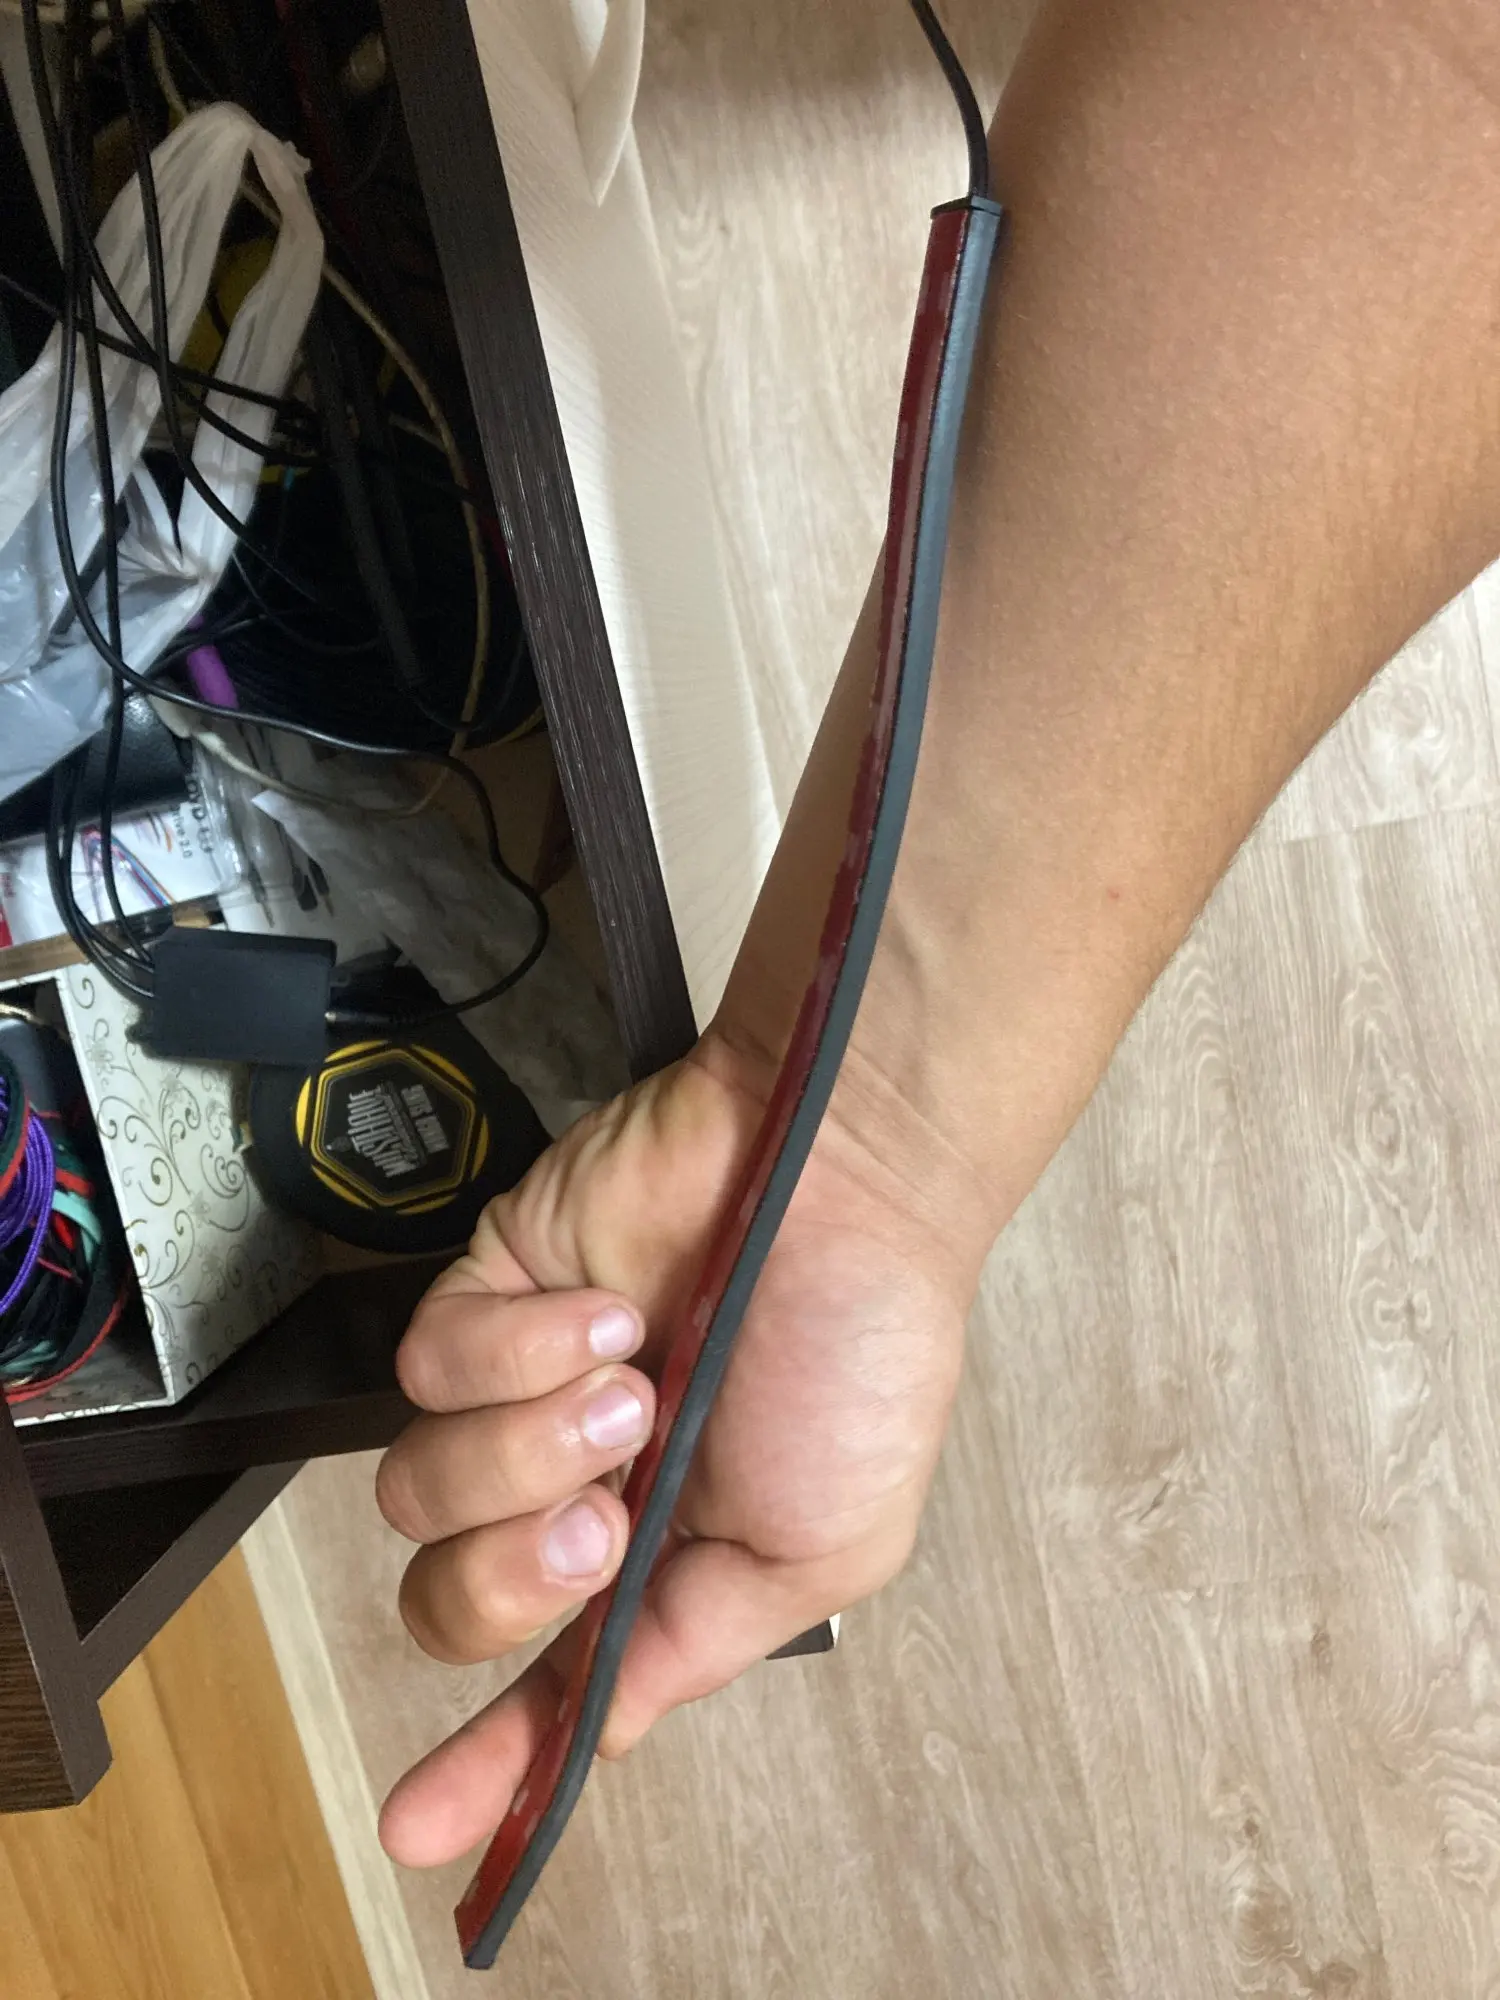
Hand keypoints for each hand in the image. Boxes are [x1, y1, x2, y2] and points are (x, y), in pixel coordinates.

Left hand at [374, 1028, 984, 1868]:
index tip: (421, 1831)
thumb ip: (691, 1644)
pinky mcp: (489, 1292)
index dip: (481, 1762)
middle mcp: (572, 1479)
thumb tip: (595, 1729)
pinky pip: (428, 1367)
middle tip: (605, 1515)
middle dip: (515, 1576)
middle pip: (450, 1596)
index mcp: (654, 1553)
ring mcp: (521, 1385)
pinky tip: (607, 1314)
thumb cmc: (861, 1354)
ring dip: (528, 1449)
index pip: (542, 1678)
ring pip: (419, 1486)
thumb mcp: (819, 1548)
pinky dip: (516, 1351)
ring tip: (634, 1385)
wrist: (846, 1183)